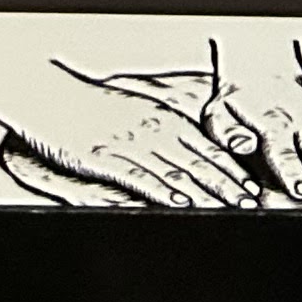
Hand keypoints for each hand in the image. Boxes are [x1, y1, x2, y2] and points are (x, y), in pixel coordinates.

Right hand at [0, 65, 258, 210]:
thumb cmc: (90, 105)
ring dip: (206, 192)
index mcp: (160, 115)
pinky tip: (181, 204)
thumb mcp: (133, 111)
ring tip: (228, 207)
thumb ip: (162, 128)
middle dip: (227, 183)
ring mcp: (130, 142)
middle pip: (197, 159)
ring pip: (176, 170)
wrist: (51, 94)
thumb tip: (187, 151)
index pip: (204, 145)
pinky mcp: (108, 156)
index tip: (251, 187)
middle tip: (250, 202)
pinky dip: (165, 192)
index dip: (230, 168)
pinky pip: (141, 177)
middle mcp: (151, 127)